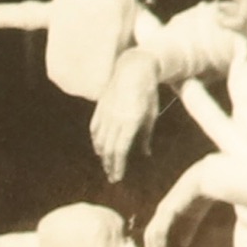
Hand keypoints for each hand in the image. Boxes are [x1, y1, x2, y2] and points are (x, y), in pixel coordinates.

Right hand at [87, 50, 161, 182]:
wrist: (133, 69)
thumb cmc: (147, 93)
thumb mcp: (151, 115)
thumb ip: (146, 136)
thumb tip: (145, 154)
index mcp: (130, 122)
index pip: (120, 150)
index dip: (118, 166)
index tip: (118, 177)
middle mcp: (115, 120)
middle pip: (108, 149)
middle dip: (109, 165)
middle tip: (112, 176)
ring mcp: (105, 114)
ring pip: (100, 141)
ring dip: (103, 156)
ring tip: (107, 165)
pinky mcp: (99, 109)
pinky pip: (95, 130)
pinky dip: (96, 142)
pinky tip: (99, 149)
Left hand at [139, 159, 213, 246]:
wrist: (208, 179)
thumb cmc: (202, 195)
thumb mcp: (194, 216)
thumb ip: (188, 229)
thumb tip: (183, 244)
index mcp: (165, 214)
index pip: (154, 235)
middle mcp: (160, 213)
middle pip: (149, 238)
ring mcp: (162, 211)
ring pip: (152, 237)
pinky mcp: (168, 211)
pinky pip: (160, 232)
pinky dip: (159, 245)